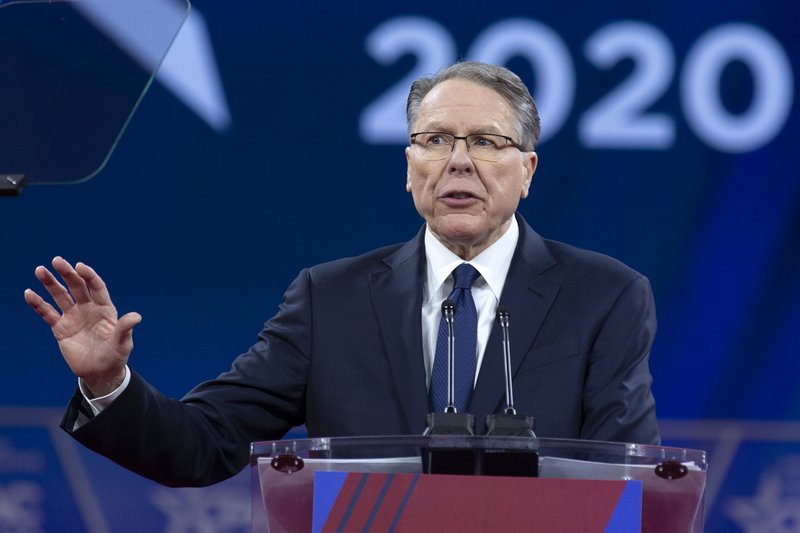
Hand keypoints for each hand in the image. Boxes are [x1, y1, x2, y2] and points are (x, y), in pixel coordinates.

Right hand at [24, 257, 140, 396]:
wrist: (100, 373)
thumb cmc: (115, 356)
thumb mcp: (123, 343)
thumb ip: (125, 328)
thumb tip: (136, 316)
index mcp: (105, 309)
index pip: (96, 287)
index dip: (89, 276)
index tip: (80, 267)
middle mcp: (88, 309)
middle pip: (77, 287)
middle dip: (67, 273)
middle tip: (57, 261)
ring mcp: (73, 317)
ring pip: (60, 296)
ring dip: (50, 283)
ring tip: (40, 270)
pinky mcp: (60, 328)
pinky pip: (48, 313)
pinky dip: (38, 304)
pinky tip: (29, 294)